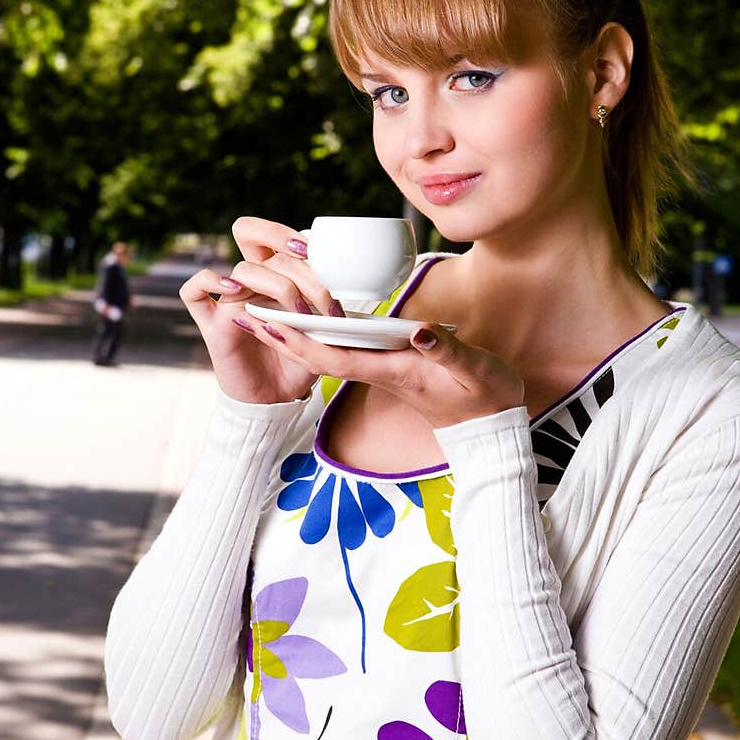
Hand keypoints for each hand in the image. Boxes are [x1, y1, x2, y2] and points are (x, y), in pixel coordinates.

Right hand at [179, 216, 342, 403]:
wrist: (275, 401)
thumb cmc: (299, 363)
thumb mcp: (322, 332)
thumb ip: (327, 305)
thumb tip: (350, 282)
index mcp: (274, 276)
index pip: (272, 236)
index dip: (290, 235)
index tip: (317, 257)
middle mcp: (250, 284)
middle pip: (254, 239)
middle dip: (292, 257)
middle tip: (319, 290)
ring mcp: (230, 303)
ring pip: (241, 269)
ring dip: (276, 285)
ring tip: (299, 312)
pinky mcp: (213, 326)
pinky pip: (192, 293)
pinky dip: (208, 282)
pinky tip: (234, 292)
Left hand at [238, 316, 525, 429]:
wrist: (494, 428)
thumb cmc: (487, 398)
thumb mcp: (474, 371)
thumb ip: (446, 352)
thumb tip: (421, 330)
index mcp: (394, 371)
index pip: (334, 357)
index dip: (299, 342)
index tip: (268, 322)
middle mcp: (382, 371)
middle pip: (320, 356)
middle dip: (281, 337)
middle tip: (244, 312)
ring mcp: (386, 370)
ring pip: (331, 352)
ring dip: (297, 336)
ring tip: (264, 312)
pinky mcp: (395, 367)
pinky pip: (350, 350)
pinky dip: (326, 334)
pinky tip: (313, 319)